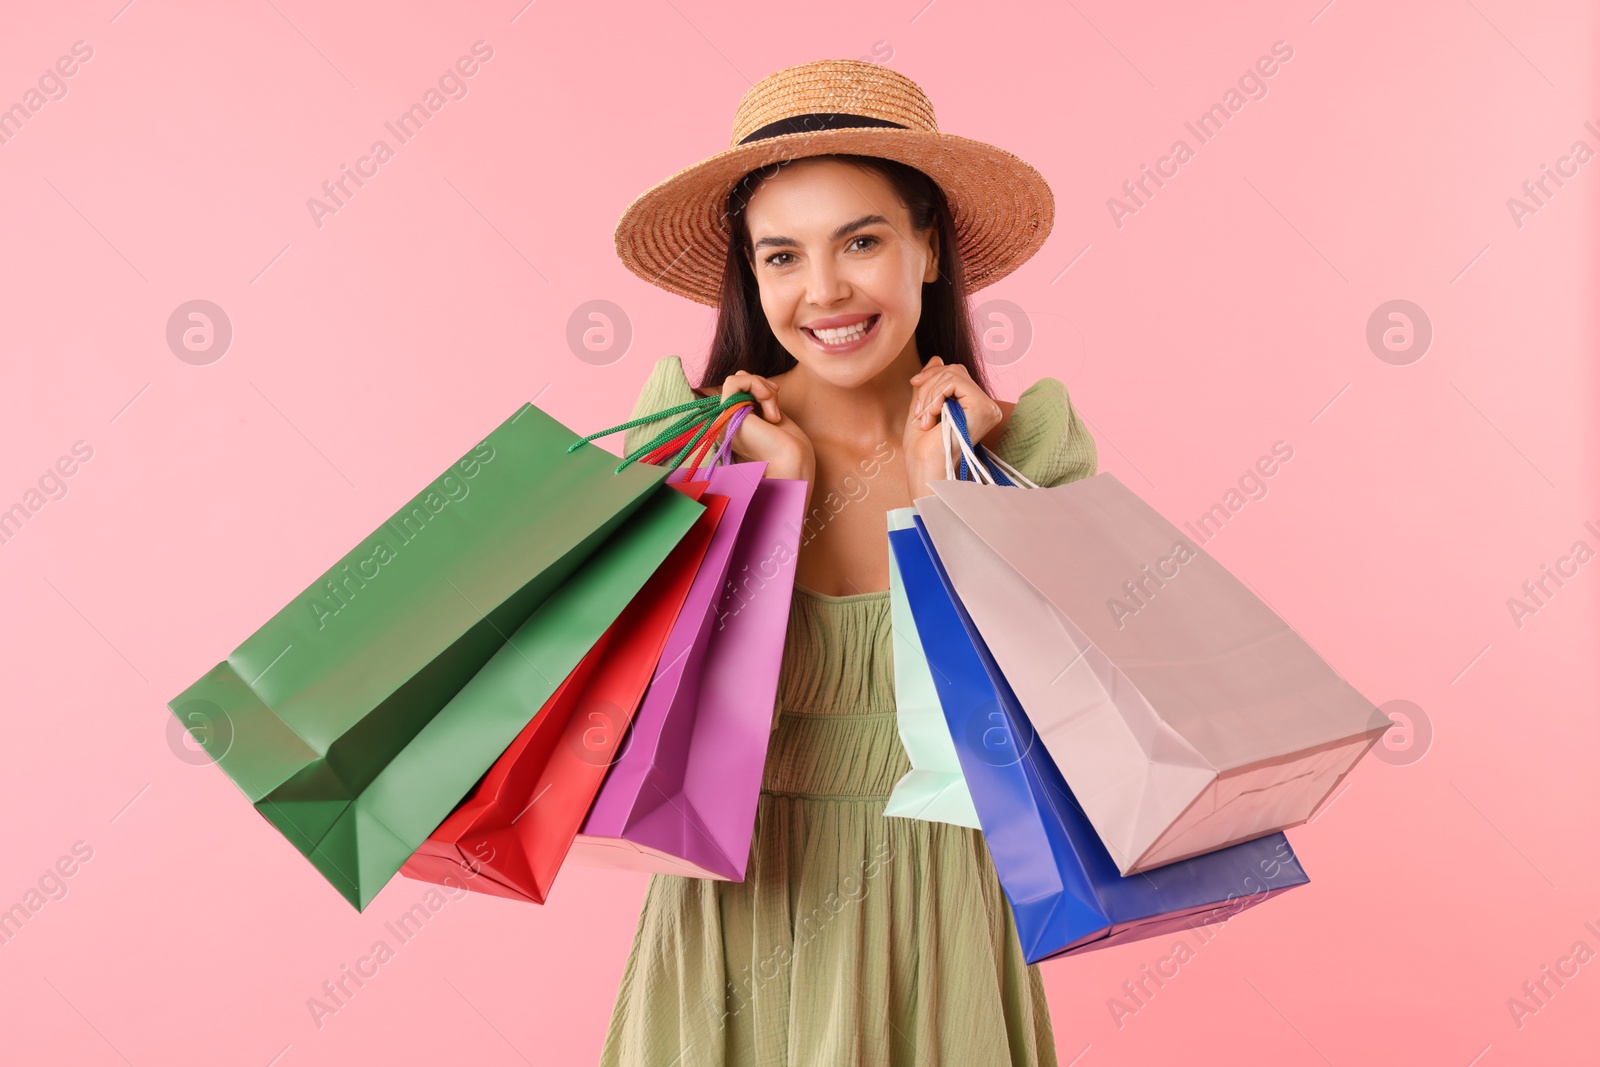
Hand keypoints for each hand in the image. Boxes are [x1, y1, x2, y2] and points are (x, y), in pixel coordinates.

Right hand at [701, 370, 815, 482]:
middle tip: (776, 405)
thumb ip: (757, 398)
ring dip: (761, 387)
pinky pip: (733, 382)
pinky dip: (755, 383)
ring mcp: (725, 420)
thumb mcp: (769, 412)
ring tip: (774, 411)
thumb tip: (745, 376)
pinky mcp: (727, 416)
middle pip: (737, 381)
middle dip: (762, 385)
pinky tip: (768, 400)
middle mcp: (726, 423)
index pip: (739, 389)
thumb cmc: (789, 444)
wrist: (793, 461)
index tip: (776, 394)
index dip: (759, 385)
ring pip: (736, 379)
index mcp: (736, 424)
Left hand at [902, 356, 1002, 497]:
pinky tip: (931, 416)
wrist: (925, 469)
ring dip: (929, 394)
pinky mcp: (982, 408)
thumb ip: (931, 384)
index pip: (956, 373)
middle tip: (919, 412)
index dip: (932, 374)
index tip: (915, 384)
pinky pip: (955, 383)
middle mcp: (986, 407)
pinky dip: (936, 395)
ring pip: (953, 375)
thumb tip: (937, 358)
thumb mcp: (923, 406)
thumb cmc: (923, 448)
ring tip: (924, 418)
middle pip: (955, 370)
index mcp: (974, 407)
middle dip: (929, 385)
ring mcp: (987, 407)